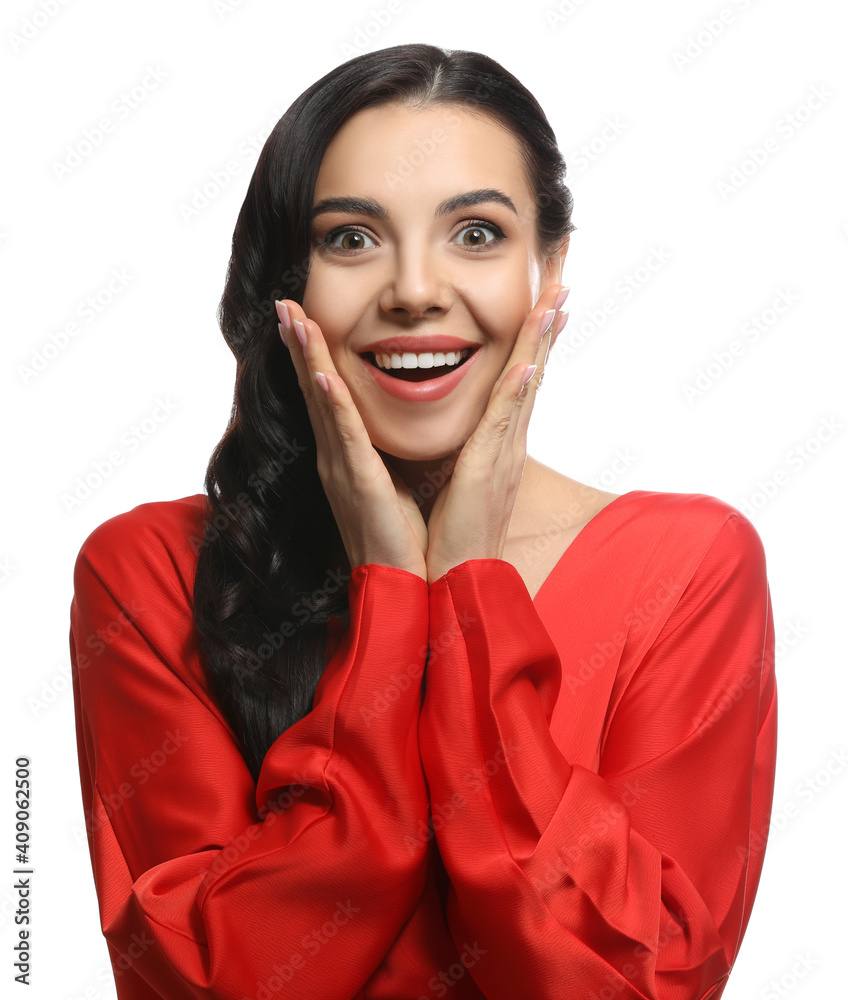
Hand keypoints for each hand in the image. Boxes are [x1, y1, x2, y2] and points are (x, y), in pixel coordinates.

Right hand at [275, 299, 428, 581]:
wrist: (403, 587)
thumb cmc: (403, 537)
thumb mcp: (393, 483)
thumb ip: (383, 454)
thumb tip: (388, 431)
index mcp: (348, 456)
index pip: (327, 395)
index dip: (313, 355)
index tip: (301, 317)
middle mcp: (337, 458)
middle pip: (315, 389)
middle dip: (299, 345)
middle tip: (283, 302)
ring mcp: (343, 469)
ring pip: (322, 403)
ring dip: (308, 359)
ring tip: (293, 319)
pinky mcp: (359, 484)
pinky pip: (345, 436)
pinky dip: (333, 404)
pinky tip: (324, 375)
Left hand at [424, 284, 568, 583]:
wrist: (457, 577)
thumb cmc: (455, 529)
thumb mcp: (461, 474)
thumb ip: (467, 443)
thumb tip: (464, 421)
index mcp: (500, 440)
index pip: (521, 375)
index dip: (535, 336)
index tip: (546, 296)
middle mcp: (509, 440)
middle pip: (534, 369)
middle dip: (548, 322)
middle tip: (565, 275)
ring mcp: (503, 453)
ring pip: (526, 386)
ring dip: (539, 341)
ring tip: (555, 299)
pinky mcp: (487, 470)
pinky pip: (503, 423)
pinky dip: (517, 392)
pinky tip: (528, 363)